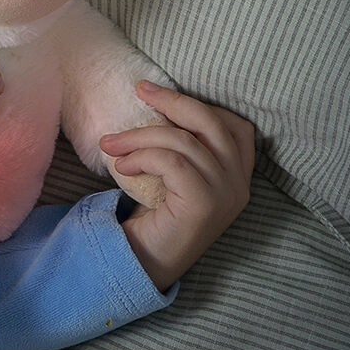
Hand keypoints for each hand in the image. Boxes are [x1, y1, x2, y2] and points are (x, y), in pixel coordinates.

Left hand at [99, 82, 254, 292]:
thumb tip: (152, 96)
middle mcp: (239, 184)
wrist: (144, 259)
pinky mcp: (205, 206)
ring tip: (109, 144)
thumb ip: (180, 143)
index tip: (156, 92)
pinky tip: (122, 166)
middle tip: (138, 90)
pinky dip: (143, 157)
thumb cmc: (154, 210)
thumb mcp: (173, 171)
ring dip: (139, 135)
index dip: (198, 103)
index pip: (236, 125)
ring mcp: (226, 196)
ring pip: (184, 141)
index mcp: (237, 173)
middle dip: (172, 101)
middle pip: (211, 123)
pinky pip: (173, 163)